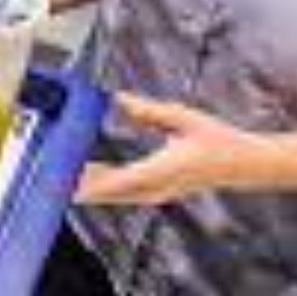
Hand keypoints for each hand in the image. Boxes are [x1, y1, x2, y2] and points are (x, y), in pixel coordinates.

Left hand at [76, 93, 267, 205]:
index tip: (68, 179)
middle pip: (112, 193)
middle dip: (82, 185)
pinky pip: (126, 194)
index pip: (121, 180)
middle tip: (54, 175)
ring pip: (118, 196)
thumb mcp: (182, 117)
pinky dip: (107, 187)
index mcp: (164, 169)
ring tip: (66, 175)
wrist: (242, 164)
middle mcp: (158, 187)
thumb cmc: (216, 140)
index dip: (92, 182)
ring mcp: (159, 194)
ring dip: (92, 187)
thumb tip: (119, 99)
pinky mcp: (159, 193)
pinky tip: (93, 176)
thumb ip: (149, 111)